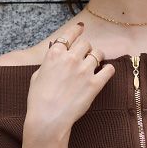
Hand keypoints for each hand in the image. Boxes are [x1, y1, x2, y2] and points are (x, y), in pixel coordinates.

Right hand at [23, 22, 115, 142]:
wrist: (48, 118)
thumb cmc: (38, 100)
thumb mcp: (37, 75)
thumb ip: (49, 63)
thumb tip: (55, 59)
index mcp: (55, 54)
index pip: (70, 35)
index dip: (77, 31)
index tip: (81, 29)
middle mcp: (71, 58)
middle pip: (86, 44)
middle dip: (86, 49)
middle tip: (86, 56)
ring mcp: (84, 70)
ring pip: (98, 53)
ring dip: (97, 57)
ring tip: (96, 64)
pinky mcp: (95, 84)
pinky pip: (109, 70)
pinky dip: (108, 70)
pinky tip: (105, 73)